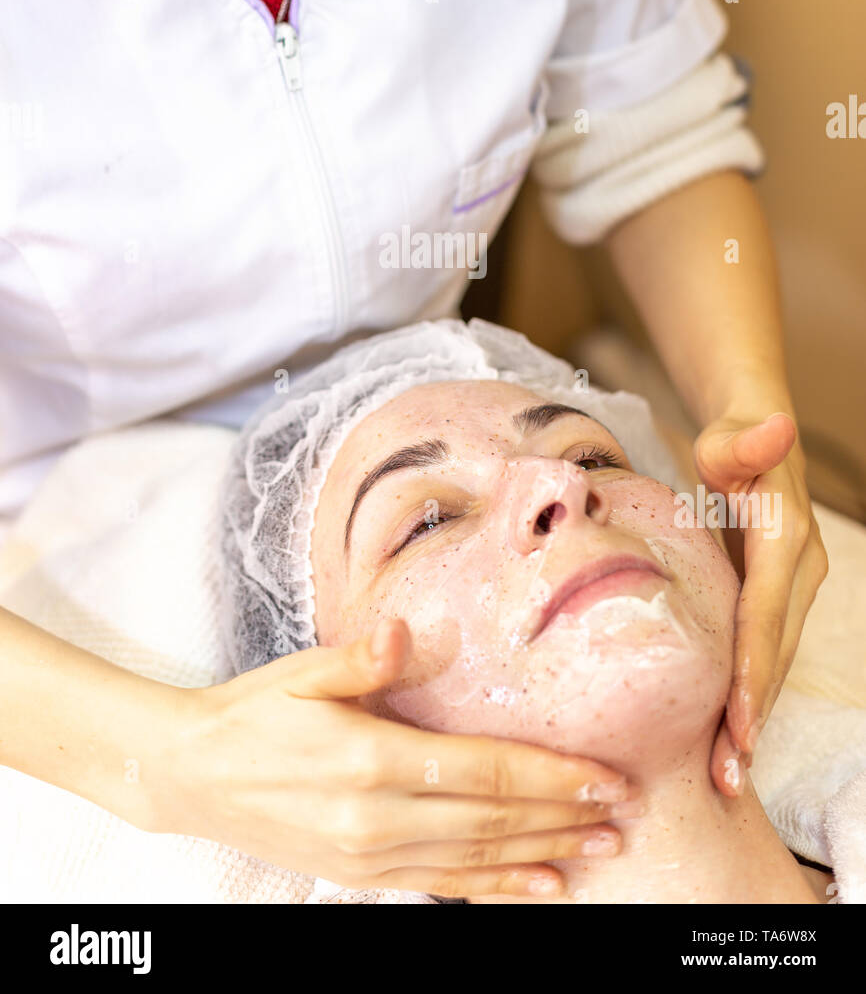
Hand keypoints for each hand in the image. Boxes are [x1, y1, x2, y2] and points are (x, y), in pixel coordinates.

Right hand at [149, 619, 635, 899]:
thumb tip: (405, 630)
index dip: (550, 778)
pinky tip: (535, 888)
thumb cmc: (252, 714)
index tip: (603, 776)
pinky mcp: (360, 875)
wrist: (191, 777)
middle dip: (563, 817)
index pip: (483, 772)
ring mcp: (370, 856)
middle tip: (621, 813)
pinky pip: (440, 886)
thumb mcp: (301, 673)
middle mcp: (377, 818)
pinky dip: (493, 889)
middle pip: (492, 821)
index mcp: (370, 758)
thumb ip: (360, 659)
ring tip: (596, 852)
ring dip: (541, 856)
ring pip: (475, 860)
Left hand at [694, 412, 827, 796]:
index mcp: (785, 542)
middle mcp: (799, 575)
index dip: (752, 671)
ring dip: (752, 720)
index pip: (765, 615)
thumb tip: (777, 426)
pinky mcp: (778, 604)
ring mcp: (793, 593)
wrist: (754, 445)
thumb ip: (746, 442)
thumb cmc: (732, 444)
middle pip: (773, 654)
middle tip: (728, 775)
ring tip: (727, 776)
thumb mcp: (732, 439)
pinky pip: (764, 656)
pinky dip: (750, 698)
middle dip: (752, 716)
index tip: (738, 723)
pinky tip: (729, 739)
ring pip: (773, 665)